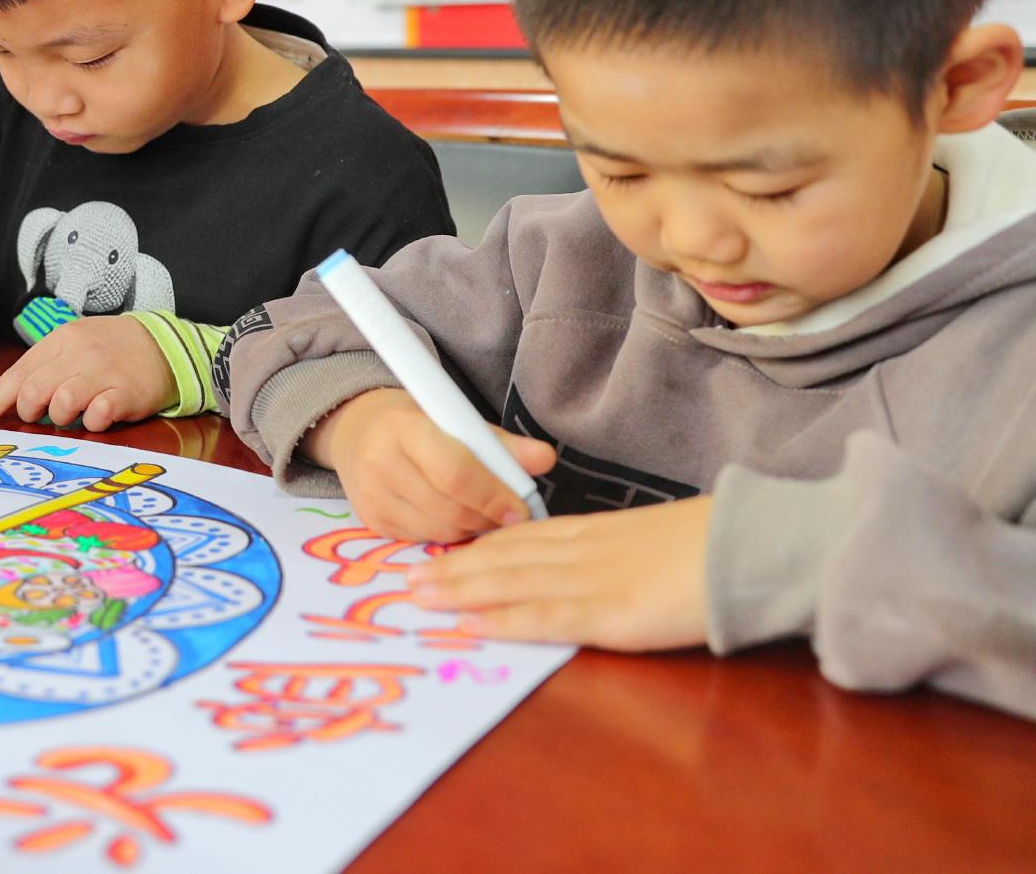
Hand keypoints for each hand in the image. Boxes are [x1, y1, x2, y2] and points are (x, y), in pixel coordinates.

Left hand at [0, 316, 173, 430]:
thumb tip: (9, 400)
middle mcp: (79, 353)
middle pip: (34, 391)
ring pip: (62, 405)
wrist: (162, 345)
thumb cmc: (109, 349)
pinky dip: (92, 423)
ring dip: (61, 418)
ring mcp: (103, 372)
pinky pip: (97, 417)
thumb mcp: (74, 345)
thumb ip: (44, 367)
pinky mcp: (126, 393)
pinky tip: (98, 416)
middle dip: (30, 412)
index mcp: (60, 340)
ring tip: (74, 414)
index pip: (19, 372)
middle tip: (41, 416)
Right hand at [310, 388, 555, 542]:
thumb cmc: (418, 423)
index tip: (521, 508)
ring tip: (485, 515)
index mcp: (403, 427)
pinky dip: (449, 534)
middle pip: (450, 508)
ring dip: (472, 528)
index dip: (494, 496)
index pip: (455, 474)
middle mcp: (379, 462)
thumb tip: (546, 459)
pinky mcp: (371, 521)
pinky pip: (424, 540)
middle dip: (488, 518)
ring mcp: (371, 496)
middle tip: (510, 516)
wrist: (359, 431)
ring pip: (440, 530)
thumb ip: (502, 443)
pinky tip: (457, 518)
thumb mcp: (458, 420)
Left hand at [409, 496, 713, 650]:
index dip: (478, 547)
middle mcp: (582, 550)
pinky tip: (468, 625)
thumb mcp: (655, 540)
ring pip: (509, 581)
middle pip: (503, 557)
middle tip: (407, 579)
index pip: (522, 538)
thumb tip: (608, 568)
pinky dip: (501, 620)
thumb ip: (621, 552)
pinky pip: (542, 616)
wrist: (748, 545)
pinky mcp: (607, 612)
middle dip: (454, 569)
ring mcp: (590, 580)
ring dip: (459, 591)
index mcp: (595, 531)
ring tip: (418, 597)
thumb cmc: (715, 545)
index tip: (442, 555)